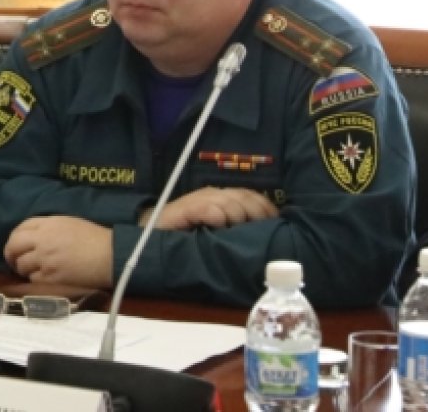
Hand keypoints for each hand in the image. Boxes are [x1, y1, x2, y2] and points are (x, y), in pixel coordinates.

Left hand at [4, 216, 114, 288]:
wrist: (110, 255)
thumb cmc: (95, 237)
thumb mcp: (69, 223)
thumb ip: (49, 227)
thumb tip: (36, 235)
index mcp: (47, 224)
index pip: (20, 228)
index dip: (15, 236)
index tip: (16, 244)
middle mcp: (41, 240)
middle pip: (13, 245)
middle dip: (10, 253)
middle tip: (13, 259)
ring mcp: (44, 259)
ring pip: (21, 265)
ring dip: (23, 268)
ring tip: (30, 270)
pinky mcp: (51, 277)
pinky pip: (33, 279)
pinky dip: (36, 279)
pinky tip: (44, 277)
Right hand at [148, 186, 277, 230]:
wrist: (151, 230)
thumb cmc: (186, 232)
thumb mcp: (216, 228)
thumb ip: (235, 225)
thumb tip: (265, 232)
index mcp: (222, 196)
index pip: (251, 195)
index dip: (266, 208)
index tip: (276, 224)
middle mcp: (213, 194)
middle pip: (244, 197)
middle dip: (256, 214)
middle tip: (258, 233)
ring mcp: (199, 200)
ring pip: (230, 203)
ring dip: (238, 218)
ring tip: (236, 233)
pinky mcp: (185, 209)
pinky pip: (209, 209)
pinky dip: (218, 216)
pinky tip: (219, 226)